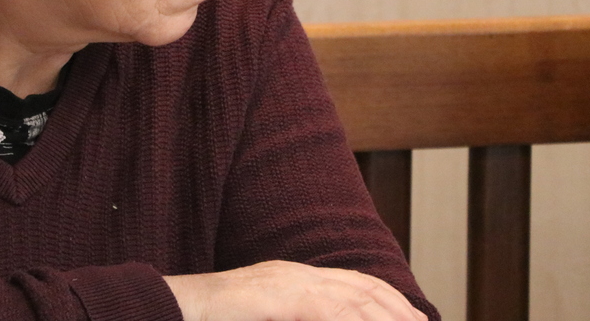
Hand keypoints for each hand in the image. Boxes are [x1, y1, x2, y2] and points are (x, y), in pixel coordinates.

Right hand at [162, 260, 427, 320]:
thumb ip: (292, 314)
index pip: (351, 281)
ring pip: (352, 298)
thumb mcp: (264, 313)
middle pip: (360, 287)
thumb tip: (315, 316)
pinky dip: (356, 320)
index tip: (410, 316)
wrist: (178, 306)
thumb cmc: (214, 317)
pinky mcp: (281, 297)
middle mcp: (295, 273)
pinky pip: (328, 310)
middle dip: (397, 307)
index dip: (385, 297)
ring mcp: (287, 282)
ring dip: (385, 315)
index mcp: (292, 276)